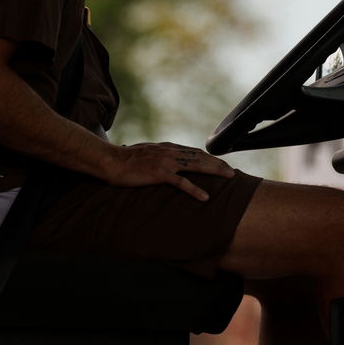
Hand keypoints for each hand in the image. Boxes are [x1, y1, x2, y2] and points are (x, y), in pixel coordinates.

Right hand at [98, 142, 235, 201]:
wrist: (110, 161)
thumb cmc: (124, 160)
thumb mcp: (145, 154)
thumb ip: (157, 156)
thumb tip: (163, 161)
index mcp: (166, 148)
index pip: (194, 152)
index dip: (210, 158)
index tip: (221, 165)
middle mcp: (169, 152)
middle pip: (200, 157)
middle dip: (218, 164)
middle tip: (232, 172)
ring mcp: (165, 162)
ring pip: (196, 166)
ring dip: (214, 171)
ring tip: (229, 178)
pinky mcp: (159, 173)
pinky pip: (181, 183)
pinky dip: (195, 189)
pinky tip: (205, 197)